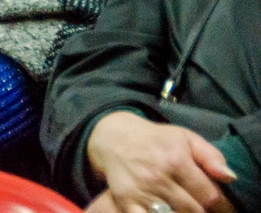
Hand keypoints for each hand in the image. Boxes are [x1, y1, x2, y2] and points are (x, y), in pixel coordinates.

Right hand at [86, 111, 236, 212]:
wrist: (114, 138)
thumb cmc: (156, 140)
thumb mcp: (185, 138)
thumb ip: (211, 156)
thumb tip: (230, 178)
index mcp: (177, 161)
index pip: (210, 197)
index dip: (223, 208)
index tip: (223, 209)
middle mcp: (158, 177)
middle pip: (194, 211)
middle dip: (203, 212)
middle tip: (202, 208)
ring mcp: (140, 191)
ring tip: (184, 207)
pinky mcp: (125, 201)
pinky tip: (164, 211)